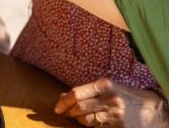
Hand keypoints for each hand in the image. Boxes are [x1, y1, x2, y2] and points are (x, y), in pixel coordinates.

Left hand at [54, 78, 168, 126]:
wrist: (150, 108)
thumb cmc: (124, 95)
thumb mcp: (106, 88)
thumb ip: (86, 91)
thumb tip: (62, 97)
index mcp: (104, 85)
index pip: (76, 94)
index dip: (63, 102)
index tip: (57, 108)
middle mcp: (110, 98)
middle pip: (79, 107)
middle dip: (69, 112)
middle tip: (66, 114)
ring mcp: (116, 114)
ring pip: (87, 120)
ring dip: (79, 120)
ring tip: (79, 118)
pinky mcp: (120, 126)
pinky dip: (91, 126)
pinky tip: (93, 124)